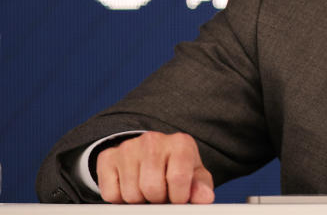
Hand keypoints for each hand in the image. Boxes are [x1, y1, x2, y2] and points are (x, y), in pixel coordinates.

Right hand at [95, 131, 214, 203]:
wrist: (152, 154)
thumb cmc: (177, 168)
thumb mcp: (194, 175)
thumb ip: (200, 187)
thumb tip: (205, 198)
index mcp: (180, 143)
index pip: (178, 178)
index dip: (178, 197)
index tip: (179, 198)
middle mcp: (153, 140)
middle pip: (152, 188)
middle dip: (158, 200)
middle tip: (162, 194)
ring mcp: (128, 147)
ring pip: (131, 194)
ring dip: (140, 201)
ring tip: (147, 190)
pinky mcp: (107, 158)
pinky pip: (111, 195)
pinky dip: (120, 199)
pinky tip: (131, 186)